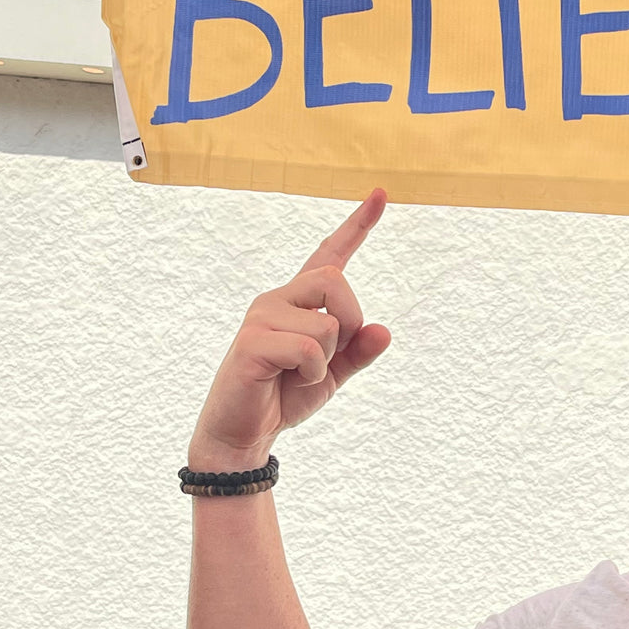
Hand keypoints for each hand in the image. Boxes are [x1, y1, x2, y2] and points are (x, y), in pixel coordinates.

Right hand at [188, 189, 391, 467]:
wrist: (244, 434)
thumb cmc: (283, 397)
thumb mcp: (332, 373)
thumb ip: (359, 352)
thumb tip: (385, 331)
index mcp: (298, 300)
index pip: (331, 254)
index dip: (358, 225)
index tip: (382, 194)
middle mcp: (277, 297)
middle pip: (337, 281)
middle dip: (349, 323)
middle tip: (325, 358)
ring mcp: (261, 315)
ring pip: (329, 323)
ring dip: (327, 359)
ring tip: (298, 374)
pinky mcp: (252, 340)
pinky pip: (310, 348)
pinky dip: (314, 373)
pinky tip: (289, 380)